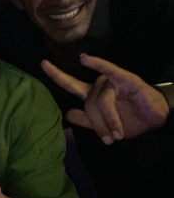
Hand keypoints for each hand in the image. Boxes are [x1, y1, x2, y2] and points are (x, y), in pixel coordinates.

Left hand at [41, 53, 168, 143]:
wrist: (155, 121)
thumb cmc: (130, 120)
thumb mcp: (105, 126)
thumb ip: (86, 120)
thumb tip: (67, 113)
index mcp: (92, 94)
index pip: (70, 84)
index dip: (56, 75)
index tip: (42, 64)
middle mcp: (99, 85)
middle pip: (87, 103)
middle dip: (97, 124)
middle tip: (108, 139)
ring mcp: (112, 82)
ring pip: (100, 101)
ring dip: (110, 121)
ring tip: (117, 135)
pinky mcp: (126, 80)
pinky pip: (109, 71)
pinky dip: (98, 64)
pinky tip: (85, 59)